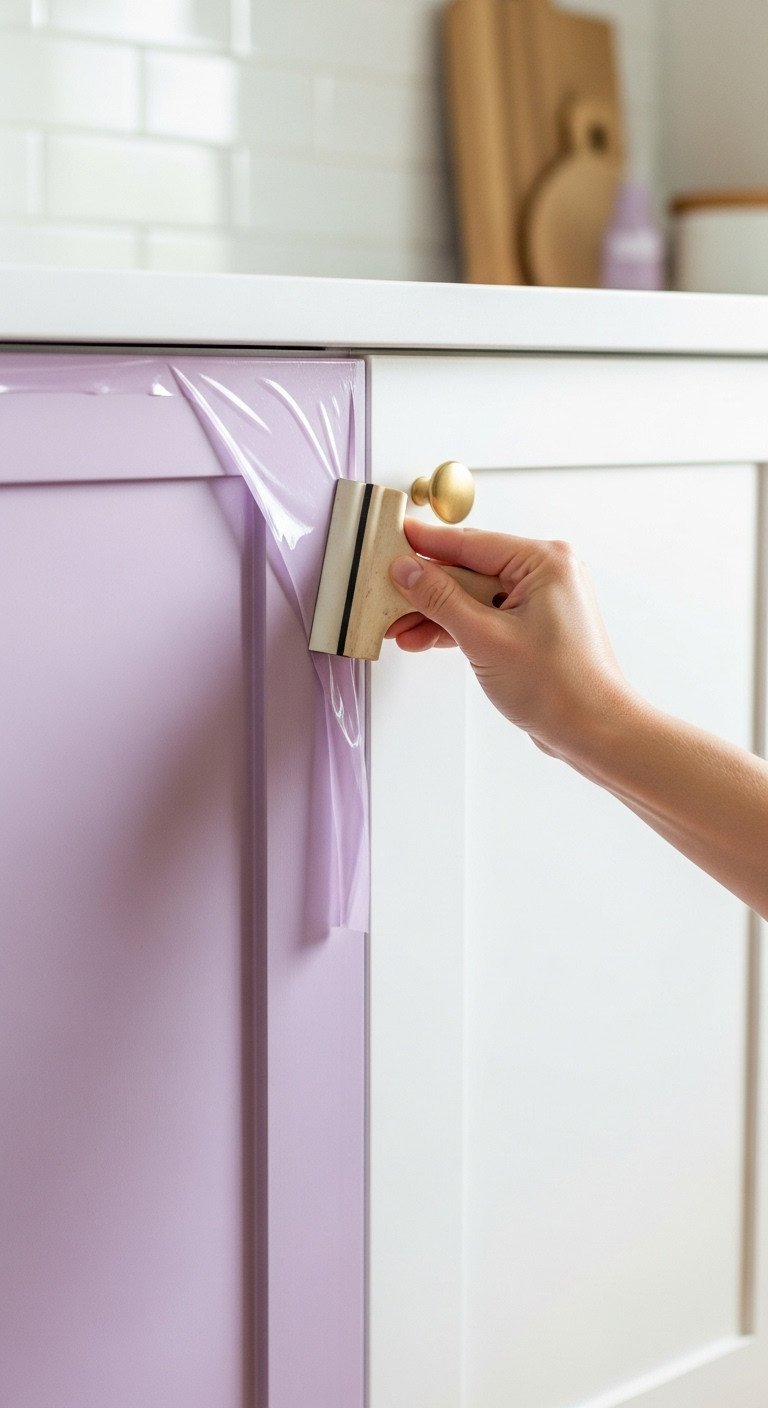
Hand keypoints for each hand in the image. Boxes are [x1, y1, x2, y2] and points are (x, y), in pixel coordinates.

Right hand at [387, 518, 632, 758]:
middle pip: (469, 570)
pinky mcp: (532, 629)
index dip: (426, 543)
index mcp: (544, 562)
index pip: (471, 542)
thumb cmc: (560, 688)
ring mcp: (540, 603)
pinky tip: (422, 638)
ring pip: (473, 597)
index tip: (394, 537)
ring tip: (396, 626)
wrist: (593, 732)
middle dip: (425, 588)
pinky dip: (456, 629)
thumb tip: (408, 570)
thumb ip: (441, 599)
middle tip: (385, 591)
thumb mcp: (485, 638)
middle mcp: (546, 575)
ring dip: (436, 613)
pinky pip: (486, 617)